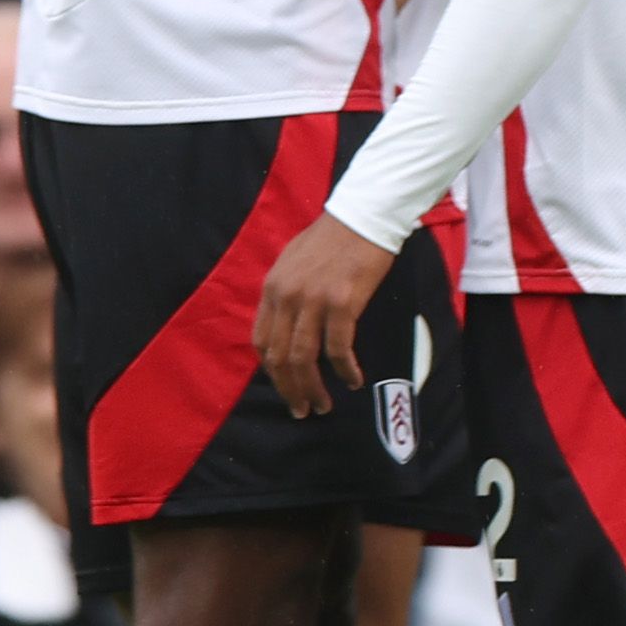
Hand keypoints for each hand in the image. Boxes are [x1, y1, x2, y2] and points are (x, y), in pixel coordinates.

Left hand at [254, 212, 396, 415]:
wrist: (364, 217)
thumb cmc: (333, 238)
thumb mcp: (294, 262)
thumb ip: (285, 293)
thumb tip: (287, 325)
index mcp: (272, 288)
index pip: (261, 340)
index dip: (271, 370)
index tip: (285, 385)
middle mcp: (287, 297)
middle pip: (279, 356)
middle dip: (289, 389)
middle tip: (301, 409)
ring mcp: (314, 300)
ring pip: (304, 358)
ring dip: (313, 388)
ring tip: (322, 405)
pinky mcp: (343, 302)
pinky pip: (339, 347)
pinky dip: (345, 369)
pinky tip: (353, 380)